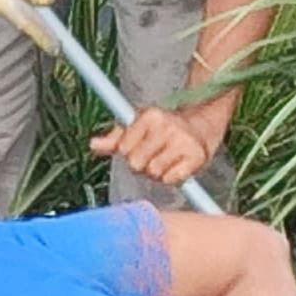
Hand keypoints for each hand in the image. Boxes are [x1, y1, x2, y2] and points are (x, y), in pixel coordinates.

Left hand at [92, 101, 228, 189]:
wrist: (201, 126)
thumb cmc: (162, 128)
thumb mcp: (136, 126)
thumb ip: (114, 138)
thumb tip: (93, 145)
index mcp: (150, 115)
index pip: (123, 149)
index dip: (129, 152)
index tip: (140, 146)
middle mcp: (167, 126)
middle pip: (136, 164)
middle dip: (141, 165)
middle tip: (153, 155)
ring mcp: (183, 141)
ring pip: (153, 173)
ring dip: (156, 172)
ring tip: (165, 160)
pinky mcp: (196, 157)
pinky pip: (171, 179)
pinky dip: (171, 178)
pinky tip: (176, 166)